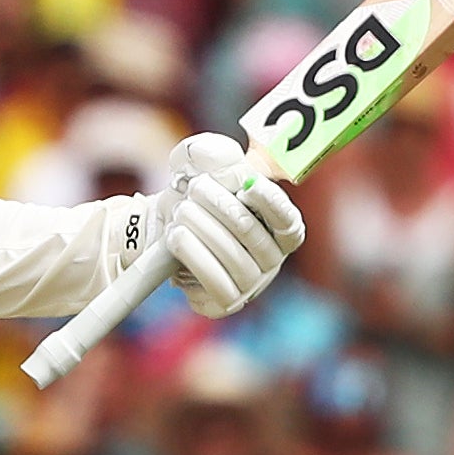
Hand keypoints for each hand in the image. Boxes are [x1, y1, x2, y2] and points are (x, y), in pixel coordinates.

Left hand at [146, 133, 304, 318]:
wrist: (166, 231)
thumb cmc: (196, 199)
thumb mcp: (202, 168)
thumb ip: (211, 154)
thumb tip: (213, 154)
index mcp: (281, 229)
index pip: (286, 219)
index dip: (270, 202)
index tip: (247, 185)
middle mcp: (272, 259)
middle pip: (249, 231)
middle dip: (218, 205)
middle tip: (194, 188)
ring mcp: (251, 283)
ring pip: (231, 255)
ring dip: (200, 227)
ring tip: (179, 211)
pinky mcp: (225, 300)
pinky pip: (214, 281)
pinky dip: (192, 254)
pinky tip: (175, 236)